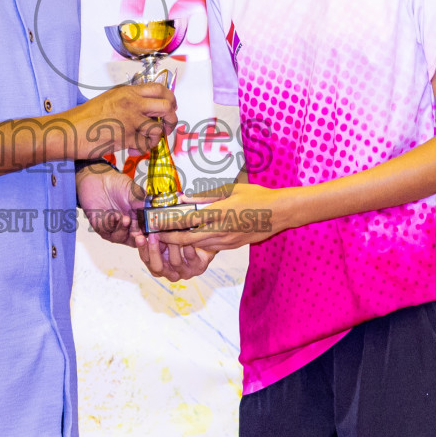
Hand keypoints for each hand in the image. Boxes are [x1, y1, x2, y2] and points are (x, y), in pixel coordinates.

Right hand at [65, 84, 176, 158]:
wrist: (69, 130)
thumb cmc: (84, 118)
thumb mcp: (109, 100)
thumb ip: (128, 101)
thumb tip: (146, 109)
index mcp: (127, 91)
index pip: (160, 89)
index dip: (170, 99)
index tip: (170, 108)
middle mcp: (131, 102)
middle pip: (167, 106)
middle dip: (171, 119)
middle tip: (166, 127)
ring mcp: (130, 119)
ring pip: (158, 128)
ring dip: (155, 138)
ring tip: (145, 142)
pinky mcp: (127, 137)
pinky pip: (146, 144)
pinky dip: (143, 150)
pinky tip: (133, 150)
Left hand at [76, 164, 145, 249]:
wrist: (98, 178)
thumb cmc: (116, 184)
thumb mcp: (133, 191)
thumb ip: (142, 202)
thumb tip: (154, 210)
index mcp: (138, 218)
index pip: (147, 231)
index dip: (151, 235)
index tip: (153, 233)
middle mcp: (126, 225)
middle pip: (134, 239)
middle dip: (137, 239)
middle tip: (139, 236)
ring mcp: (113, 227)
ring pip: (120, 237)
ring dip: (122, 229)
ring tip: (125, 219)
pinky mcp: (101, 226)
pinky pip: (105, 230)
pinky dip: (109, 224)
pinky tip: (111, 215)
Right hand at [137, 232, 216, 283]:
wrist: (203, 244)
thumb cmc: (181, 241)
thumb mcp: (165, 239)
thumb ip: (155, 238)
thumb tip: (140, 229)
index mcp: (159, 267)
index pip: (146, 260)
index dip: (142, 249)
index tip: (139, 236)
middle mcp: (171, 274)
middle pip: (158, 268)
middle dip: (154, 250)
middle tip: (153, 235)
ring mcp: (185, 273)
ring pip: (175, 262)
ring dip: (172, 245)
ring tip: (172, 231)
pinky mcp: (198, 268)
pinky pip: (190, 257)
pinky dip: (187, 246)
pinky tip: (186, 235)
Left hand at [155, 182, 290, 253]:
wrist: (279, 213)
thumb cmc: (257, 197)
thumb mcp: (231, 189)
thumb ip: (206, 195)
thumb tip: (184, 197)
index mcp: (219, 212)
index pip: (187, 219)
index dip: (169, 222)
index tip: (155, 222)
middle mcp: (221, 229)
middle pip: (188, 238)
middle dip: (170, 239)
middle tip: (156, 235)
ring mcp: (227, 240)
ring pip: (197, 245)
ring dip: (182, 243)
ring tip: (169, 238)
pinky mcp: (232, 246)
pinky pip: (210, 247)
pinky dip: (198, 244)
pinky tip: (191, 239)